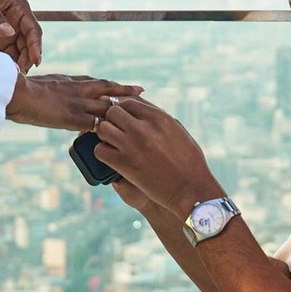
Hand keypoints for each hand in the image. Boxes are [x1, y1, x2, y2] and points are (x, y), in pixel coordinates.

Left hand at [0, 0, 42, 69]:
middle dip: (26, 58)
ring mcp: (3, 31)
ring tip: (11, 76)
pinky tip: (0, 71)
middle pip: (27, 43)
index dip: (36, 45)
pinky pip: (2, 54)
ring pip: (17, 51)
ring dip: (16, 62)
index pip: (32, 29)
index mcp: (18, 7)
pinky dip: (3, 63)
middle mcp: (14, 21)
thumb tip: (10, 33)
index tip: (35, 60)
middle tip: (20, 73)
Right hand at [6, 72, 141, 130]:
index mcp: (69, 81)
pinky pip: (96, 125)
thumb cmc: (20, 89)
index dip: (111, 85)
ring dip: (121, 112)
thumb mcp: (40, 85)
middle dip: (125, 90)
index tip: (122, 86)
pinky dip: (106, 130)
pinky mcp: (74, 118)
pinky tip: (116, 137)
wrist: (16, 93)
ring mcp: (78, 103)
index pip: (96, 82)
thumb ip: (52, 90)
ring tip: (137, 117)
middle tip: (141, 91)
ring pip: (107, 106)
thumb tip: (51, 93)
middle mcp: (78, 89)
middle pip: (108, 88)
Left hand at [92, 97, 220, 214]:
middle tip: (118, 132)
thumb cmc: (188, 161)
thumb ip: (158, 117)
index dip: (123, 110)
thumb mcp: (178, 130)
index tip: (125, 120)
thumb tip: (140, 106)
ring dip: (105, 136)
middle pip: (112, 111)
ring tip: (114, 145)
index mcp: (159, 117)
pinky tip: (112, 158)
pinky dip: (103, 153)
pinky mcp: (123, 164)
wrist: (190, 189)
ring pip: (102, 128)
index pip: (128, 101)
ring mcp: (131, 145)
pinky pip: (100, 150)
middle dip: (113, 121)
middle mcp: (143, 127)